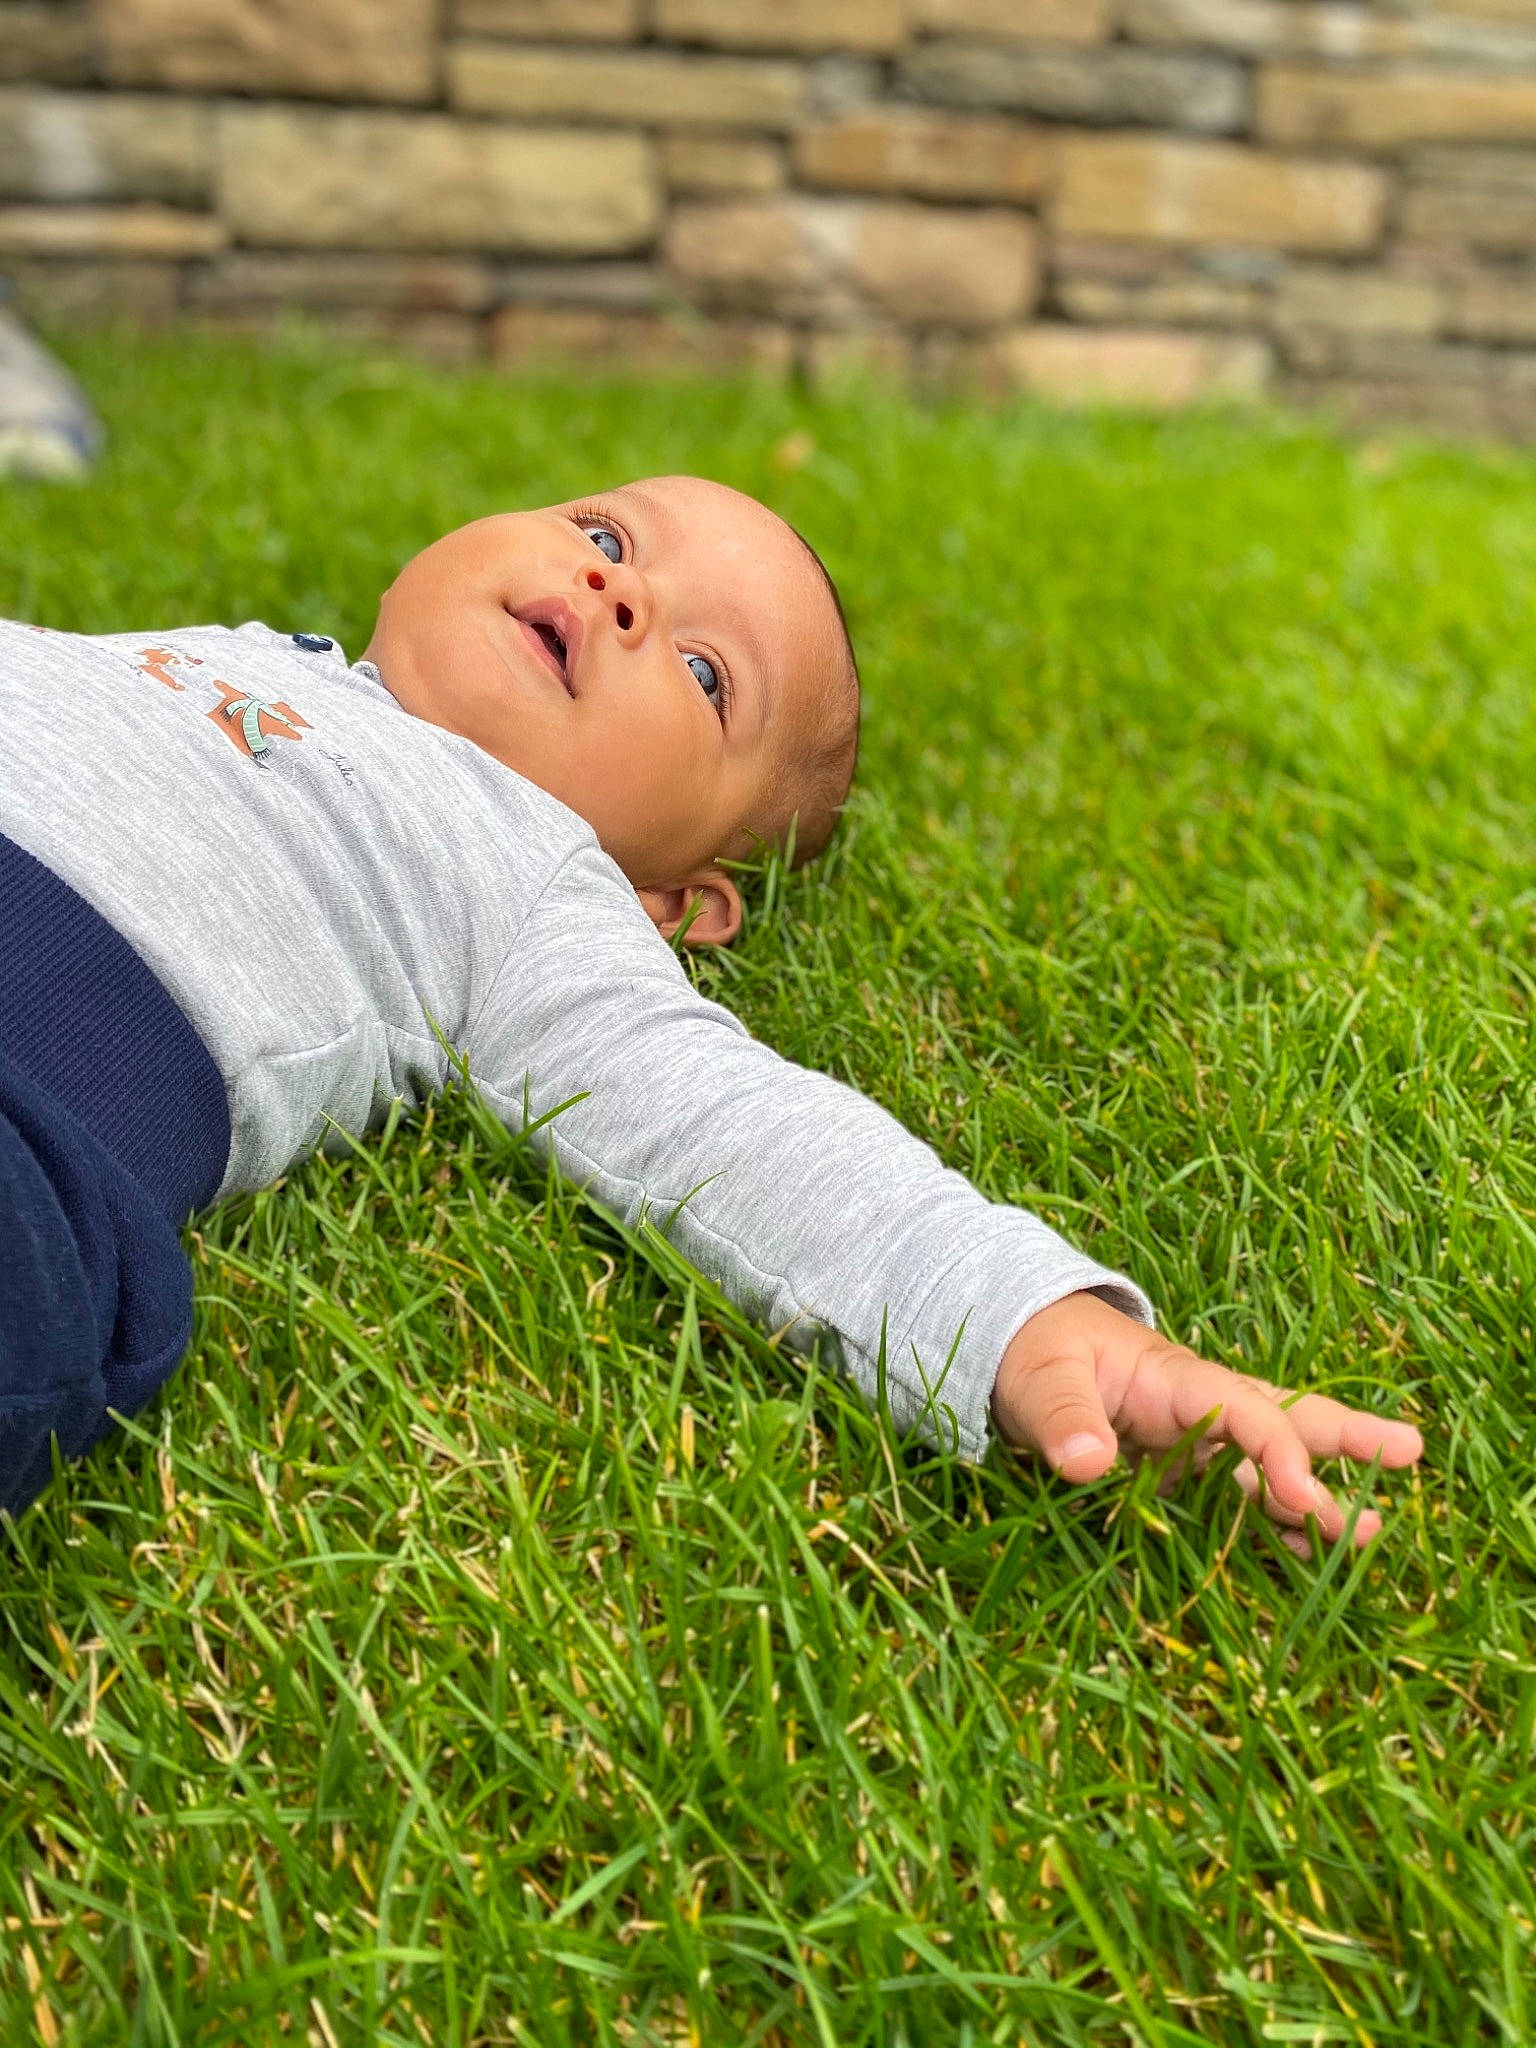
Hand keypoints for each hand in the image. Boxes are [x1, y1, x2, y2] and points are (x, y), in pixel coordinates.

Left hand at [991, 1292, 1423, 1554]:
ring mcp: (1191, 1446)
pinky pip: (1231, 1504)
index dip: (1279, 1454)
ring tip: (1372, 1532)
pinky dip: (1268, 1529)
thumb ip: (1064, 1420)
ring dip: (1316, 1498)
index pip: (1246, 1413)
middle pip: (1284, 1422)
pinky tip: (1303, 1560)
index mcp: (1177, 1380)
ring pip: (1267, 1471)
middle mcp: (1199, 1412)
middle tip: (1411, 1452)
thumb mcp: (1041, 1378)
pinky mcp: (1173, 1477)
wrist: (1013, 1346)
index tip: (1306, 1499)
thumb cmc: (1031, 1351)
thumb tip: (1088, 1465)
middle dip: (1346, 1438)